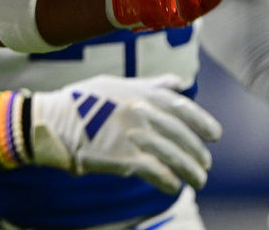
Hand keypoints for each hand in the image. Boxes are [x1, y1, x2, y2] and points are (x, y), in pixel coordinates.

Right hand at [30, 73, 221, 192]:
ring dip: (190, 172)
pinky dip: (169, 182)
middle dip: (197, 153)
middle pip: (183, 137)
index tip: (215, 136)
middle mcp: (142, 112)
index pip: (183, 108)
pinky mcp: (125, 157)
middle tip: (204, 164)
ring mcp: (134, 135)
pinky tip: (172, 186)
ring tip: (196, 181)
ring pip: (175, 158)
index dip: (203, 123)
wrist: (53, 121)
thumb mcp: (115, 85)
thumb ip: (149, 86)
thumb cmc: (83, 102)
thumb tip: (177, 83)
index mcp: (141, 93)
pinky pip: (158, 173)